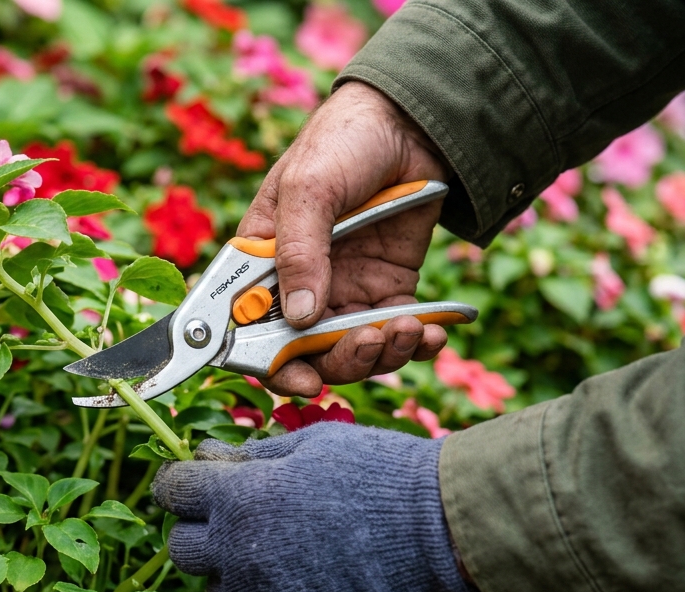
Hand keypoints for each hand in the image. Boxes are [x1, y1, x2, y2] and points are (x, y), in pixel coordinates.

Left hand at [153, 423, 482, 591]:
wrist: (440, 534)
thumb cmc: (379, 475)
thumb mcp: (311, 444)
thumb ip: (251, 456)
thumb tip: (208, 457)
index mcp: (237, 496)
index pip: (171, 491)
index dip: (181, 485)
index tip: (195, 484)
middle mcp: (236, 551)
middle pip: (182, 550)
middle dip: (202, 532)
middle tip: (241, 522)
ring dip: (237, 574)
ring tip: (285, 556)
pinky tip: (302, 589)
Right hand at [242, 81, 451, 396]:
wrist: (411, 119)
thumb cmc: (342, 141)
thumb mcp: (309, 188)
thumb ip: (299, 252)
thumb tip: (298, 319)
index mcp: (263, 263)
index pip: (252, 329)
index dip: (271, 363)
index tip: (302, 379)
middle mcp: (301, 286)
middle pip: (309, 352)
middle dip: (341, 360)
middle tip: (368, 343)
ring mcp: (347, 290)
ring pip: (355, 350)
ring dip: (382, 354)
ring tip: (409, 330)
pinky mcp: (390, 288)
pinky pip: (397, 332)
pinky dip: (415, 343)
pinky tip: (432, 332)